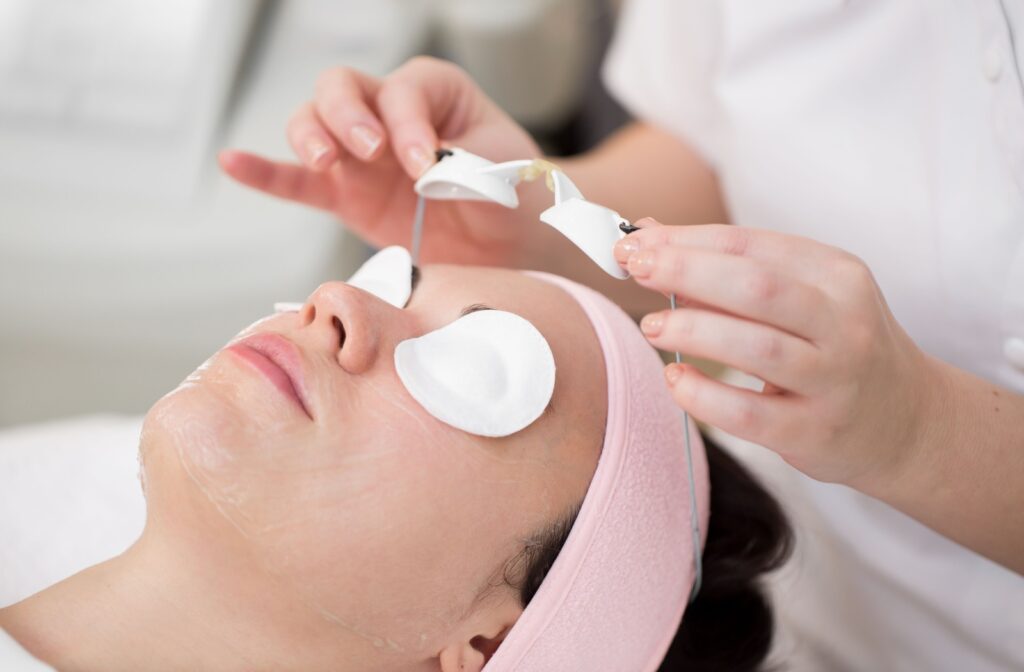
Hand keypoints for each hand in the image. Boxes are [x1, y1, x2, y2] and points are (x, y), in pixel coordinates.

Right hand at [219, 57, 544, 266]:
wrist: (511, 242)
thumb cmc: (511, 195)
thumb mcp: (502, 174)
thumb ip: (464, 169)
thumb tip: (425, 175)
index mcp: (432, 93)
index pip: (402, 92)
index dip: (409, 124)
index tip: (428, 165)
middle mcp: (386, 114)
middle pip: (341, 89)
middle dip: (348, 115)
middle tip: (370, 149)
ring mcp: (360, 157)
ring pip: (312, 124)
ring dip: (312, 137)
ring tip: (326, 162)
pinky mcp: (345, 197)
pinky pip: (296, 182)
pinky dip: (264, 173)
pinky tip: (232, 163)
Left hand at [614, 220, 941, 488]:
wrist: (906, 421)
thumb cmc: (835, 346)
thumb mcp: (800, 294)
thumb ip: (728, 267)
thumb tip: (646, 237)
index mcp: (836, 274)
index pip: (750, 244)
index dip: (685, 240)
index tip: (633, 243)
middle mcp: (843, 322)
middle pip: (757, 286)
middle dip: (685, 270)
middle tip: (633, 269)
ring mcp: (833, 379)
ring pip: (755, 347)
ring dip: (691, 330)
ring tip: (651, 325)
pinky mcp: (815, 431)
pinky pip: (748, 414)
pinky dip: (703, 395)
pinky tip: (675, 379)